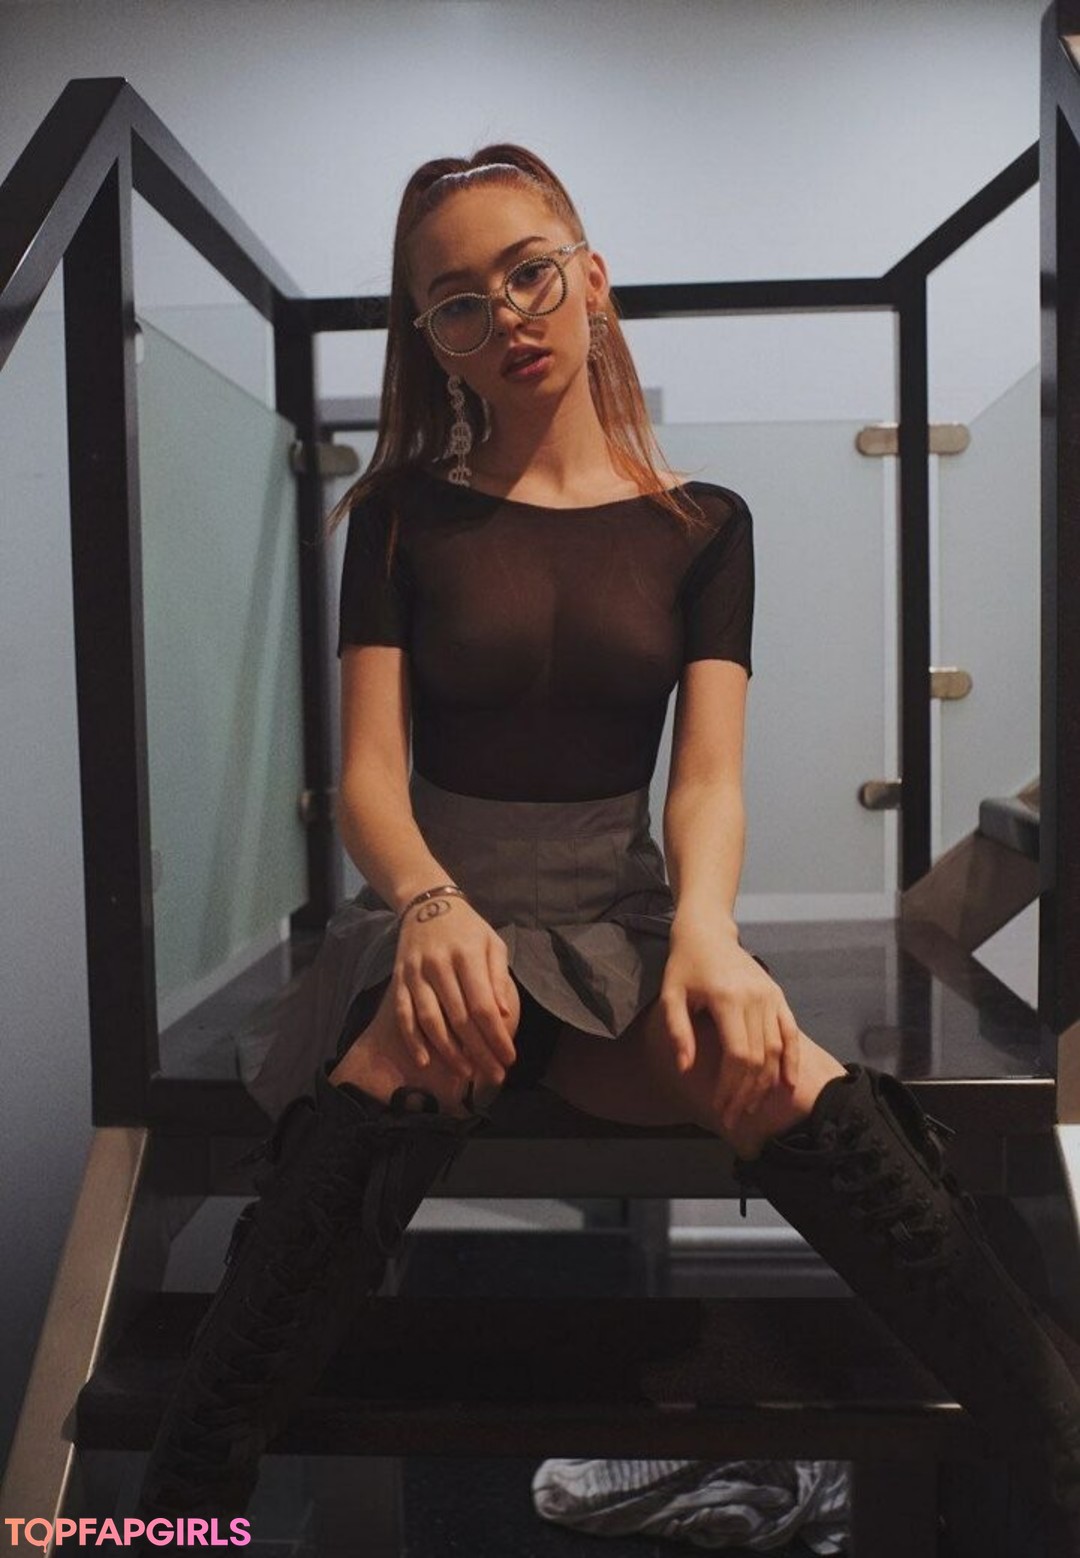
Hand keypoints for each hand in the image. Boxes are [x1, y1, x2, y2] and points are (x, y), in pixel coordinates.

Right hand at [394, 895, 517, 1085]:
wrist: (427, 903)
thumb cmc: (467, 928)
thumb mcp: (492, 943)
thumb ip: (498, 977)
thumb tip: (504, 1015)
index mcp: (467, 956)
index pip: (483, 1005)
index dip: (496, 1036)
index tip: (509, 1058)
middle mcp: (439, 966)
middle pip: (460, 1019)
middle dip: (479, 1052)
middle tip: (494, 1076)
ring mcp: (416, 973)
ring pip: (431, 1020)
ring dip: (448, 1052)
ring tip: (465, 1074)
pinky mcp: (399, 979)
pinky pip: (404, 1015)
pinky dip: (413, 1040)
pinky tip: (425, 1061)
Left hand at [660, 922, 800, 1132]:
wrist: (708, 933)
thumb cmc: (685, 966)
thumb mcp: (670, 995)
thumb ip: (678, 1031)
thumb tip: (686, 1068)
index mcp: (728, 999)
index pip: (738, 1055)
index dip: (731, 1087)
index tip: (721, 1109)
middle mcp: (755, 998)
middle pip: (758, 1058)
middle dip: (746, 1093)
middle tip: (733, 1118)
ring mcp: (771, 996)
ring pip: (776, 1050)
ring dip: (765, 1084)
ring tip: (751, 1107)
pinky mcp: (778, 996)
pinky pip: (790, 1033)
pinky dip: (791, 1060)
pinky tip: (788, 1084)